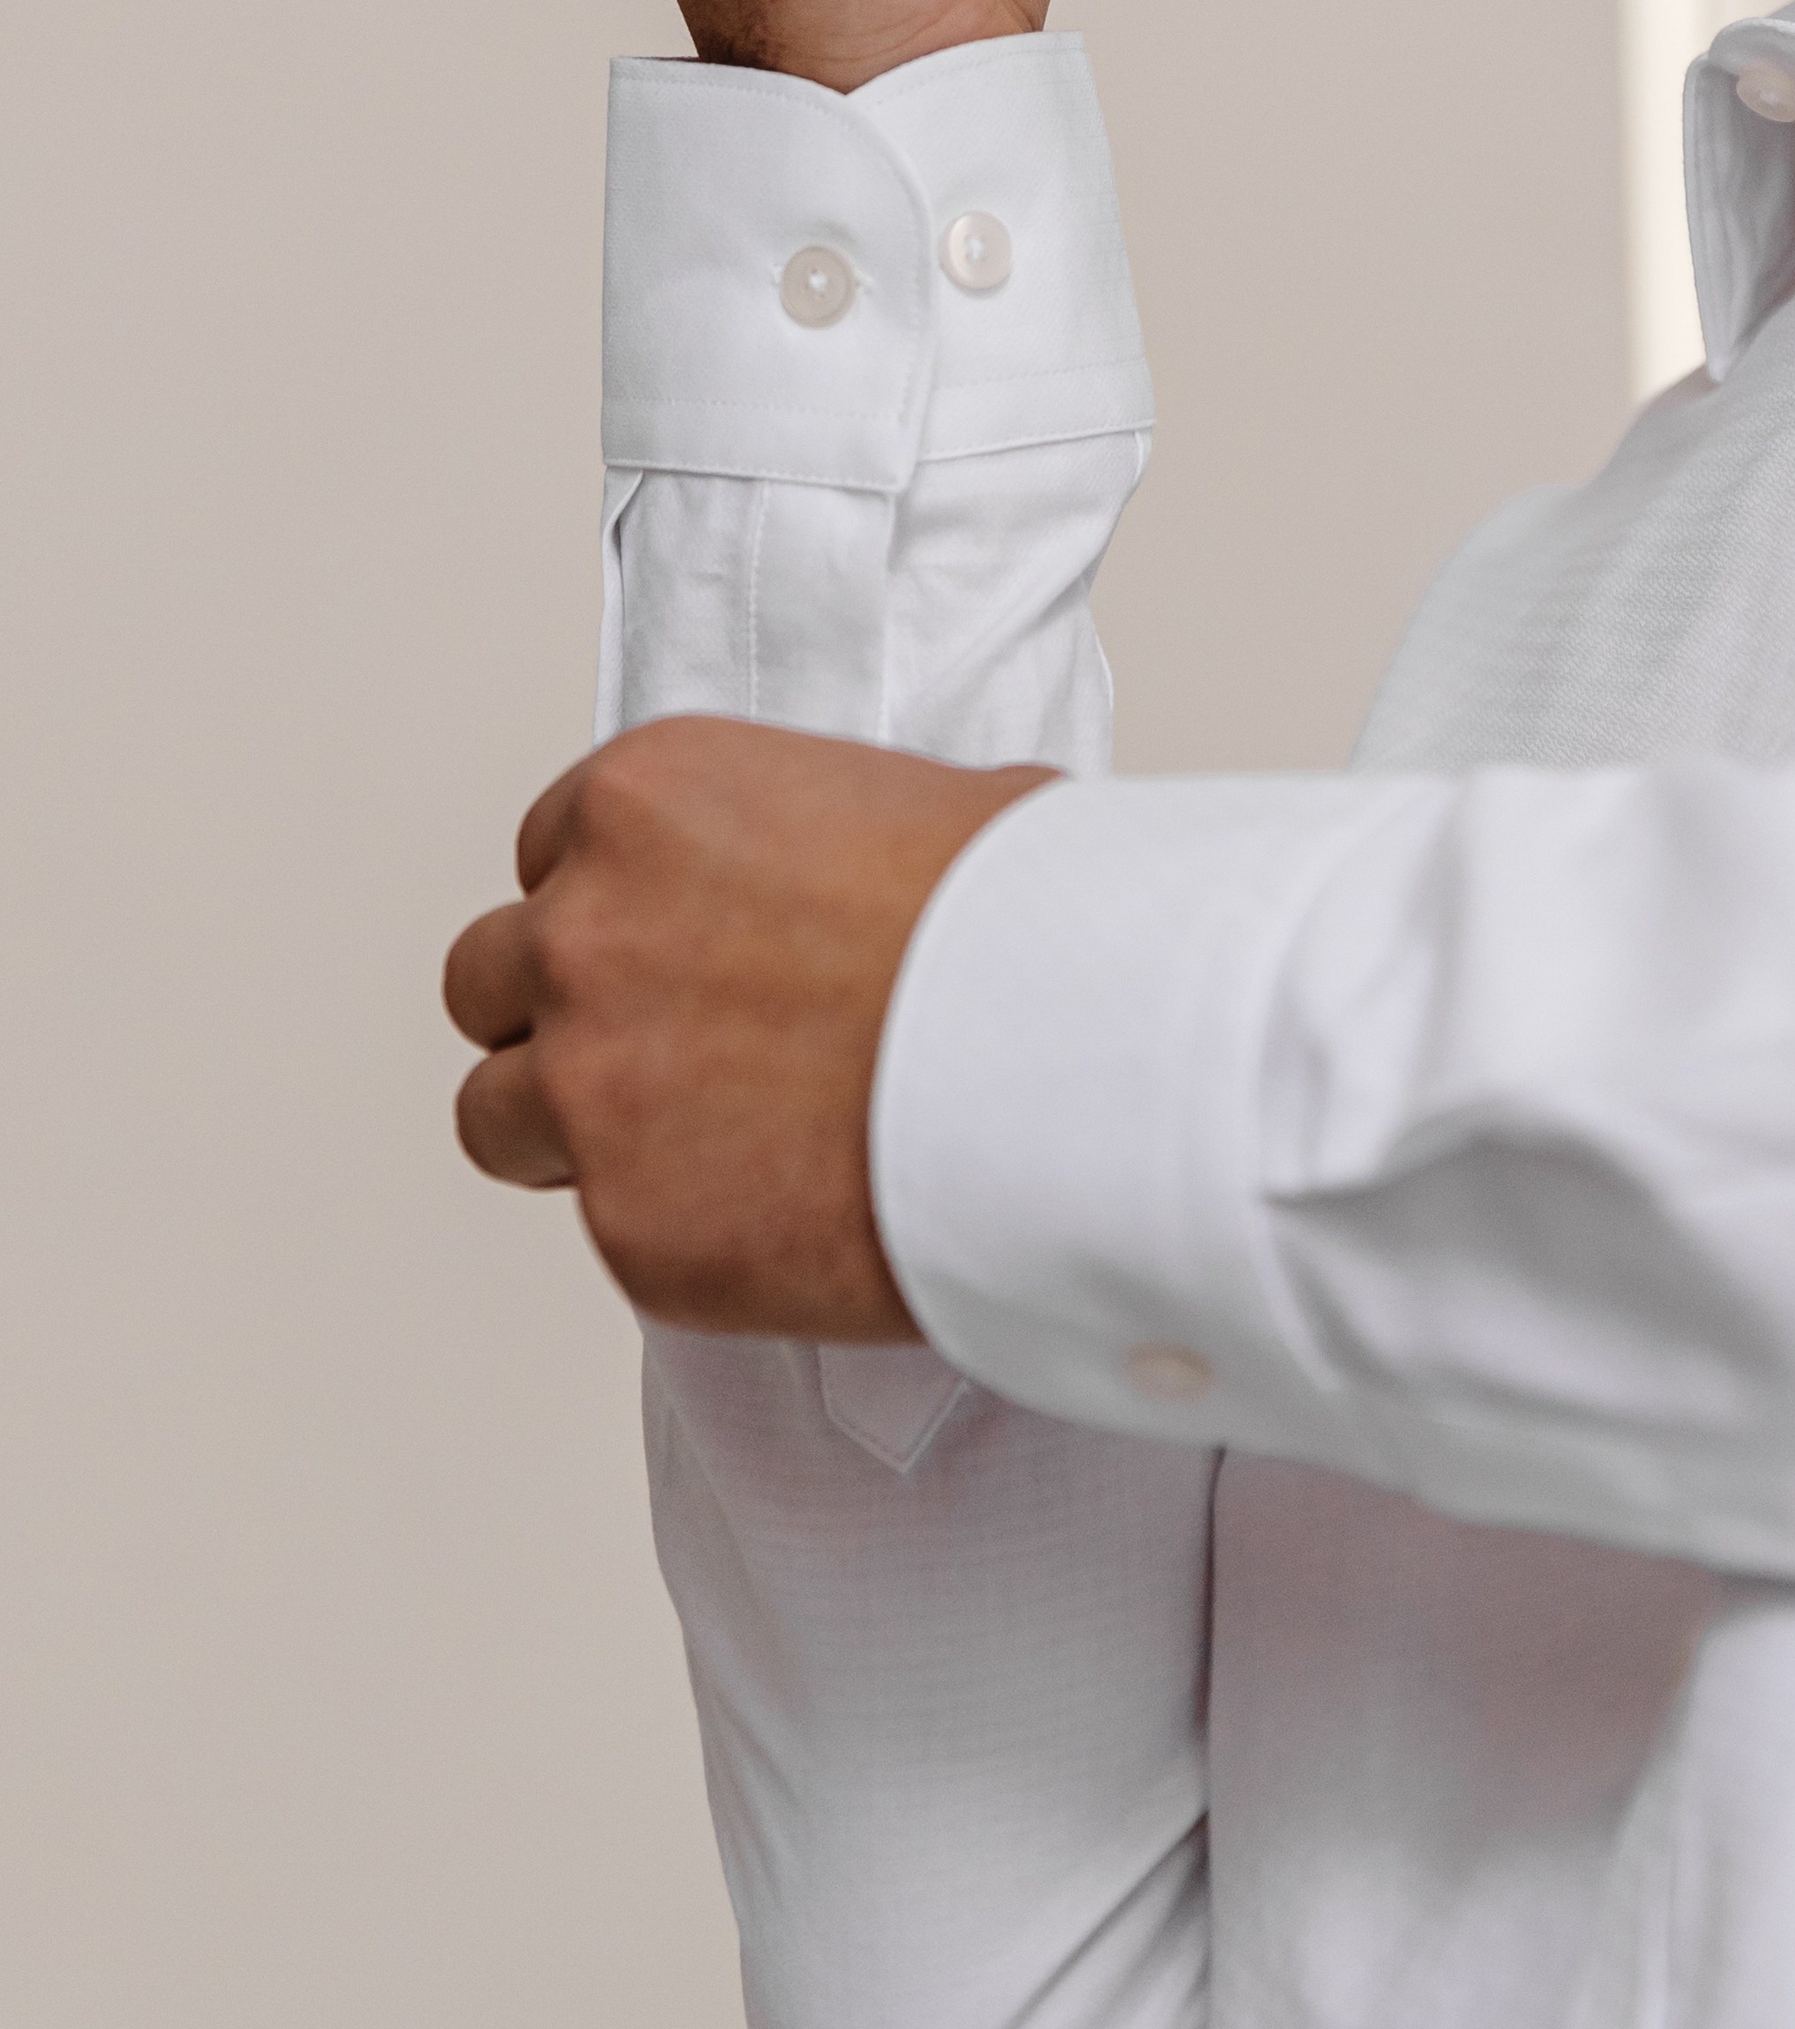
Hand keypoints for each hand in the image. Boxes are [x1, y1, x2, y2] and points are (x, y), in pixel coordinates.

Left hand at [443, 719, 1053, 1337]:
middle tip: (674, 1057)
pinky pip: (609, 1229)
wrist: (1069, 1064)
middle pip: (491, 980)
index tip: (683, 953)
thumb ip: (823, 839)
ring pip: (497, 1115)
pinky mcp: (627, 1226)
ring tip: (703, 1151)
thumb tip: (873, 874)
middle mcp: (585, 930)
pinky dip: (680, 1229)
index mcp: (646, 798)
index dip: (623, 911)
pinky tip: (785, 1211)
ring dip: (577, 1133)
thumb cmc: (1028, 922)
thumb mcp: (921, 805)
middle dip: (568, 1019)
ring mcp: (589, 1084)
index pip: (551, 852)